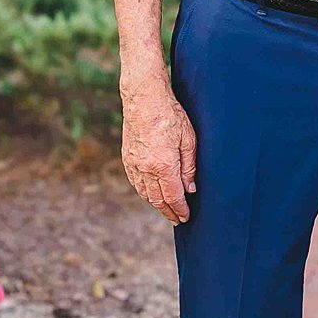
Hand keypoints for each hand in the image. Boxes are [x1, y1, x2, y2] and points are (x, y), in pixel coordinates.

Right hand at [120, 73, 196, 223]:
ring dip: (156, 204)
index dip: (180, 209)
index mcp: (163, 165)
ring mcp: (133, 164)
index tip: (186, 216)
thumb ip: (189, 167)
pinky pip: (135, 182)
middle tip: (177, 219)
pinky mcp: (127, 158)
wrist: (144, 98)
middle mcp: (145, 168)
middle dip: (168, 211)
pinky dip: (144, 192)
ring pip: (145, 193)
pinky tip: (151, 194)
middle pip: (157, 199)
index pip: (173, 196)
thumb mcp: (189, 140)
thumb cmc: (170, 115)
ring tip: (166, 209)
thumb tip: (190, 189)